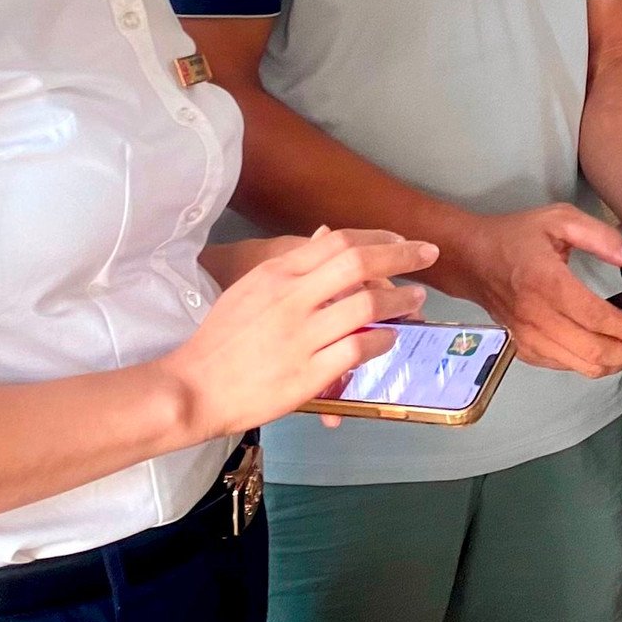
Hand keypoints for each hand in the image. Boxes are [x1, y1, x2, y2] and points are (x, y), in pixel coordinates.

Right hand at [164, 227, 437, 439]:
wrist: (193, 388)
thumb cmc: (221, 339)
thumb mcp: (251, 288)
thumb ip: (292, 264)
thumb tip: (327, 234)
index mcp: (277, 274)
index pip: (338, 241)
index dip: (379, 236)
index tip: (403, 239)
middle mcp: (291, 298)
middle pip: (359, 262)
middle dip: (403, 253)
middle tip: (429, 254)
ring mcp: (300, 336)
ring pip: (366, 303)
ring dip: (400, 300)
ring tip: (416, 300)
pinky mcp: (308, 374)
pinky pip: (358, 348)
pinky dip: (382, 339)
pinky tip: (390, 338)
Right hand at [456, 205, 621, 377]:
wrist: (472, 258)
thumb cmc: (517, 236)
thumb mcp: (560, 218)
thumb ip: (600, 236)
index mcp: (547, 282)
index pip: (595, 317)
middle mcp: (536, 316)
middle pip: (593, 351)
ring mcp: (528, 337)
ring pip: (581, 366)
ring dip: (614, 364)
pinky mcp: (524, 349)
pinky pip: (564, 367)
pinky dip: (590, 364)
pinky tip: (606, 351)